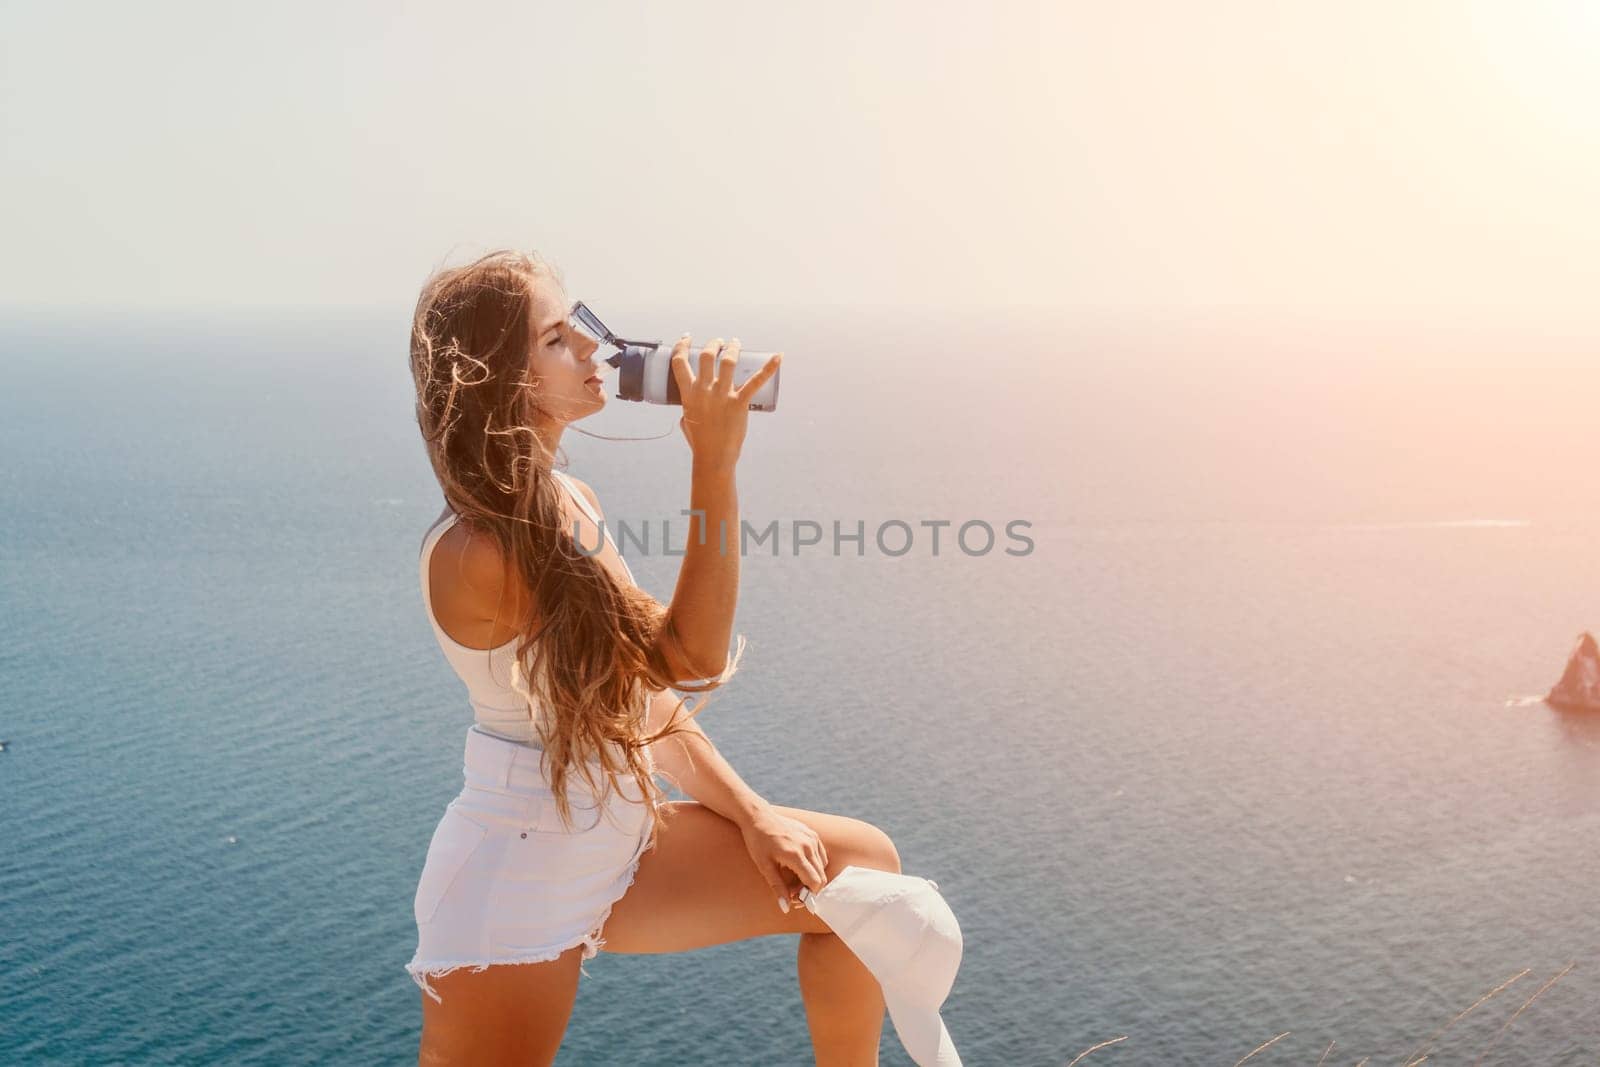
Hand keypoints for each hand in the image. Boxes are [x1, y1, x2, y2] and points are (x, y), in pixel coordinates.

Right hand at [670, 336, 781, 470]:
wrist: (713, 457)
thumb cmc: (699, 442)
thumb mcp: (686, 421)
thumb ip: (687, 409)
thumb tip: (690, 405)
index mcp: (688, 393)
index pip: (680, 362)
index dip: (682, 346)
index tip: (687, 339)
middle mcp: (704, 390)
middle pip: (706, 356)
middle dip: (713, 344)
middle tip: (719, 342)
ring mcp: (722, 395)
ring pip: (727, 361)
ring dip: (732, 348)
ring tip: (735, 343)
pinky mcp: (739, 402)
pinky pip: (756, 382)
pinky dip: (769, 367)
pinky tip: (778, 357)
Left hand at [737, 802, 829, 913]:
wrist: (758, 817)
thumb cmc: (758, 841)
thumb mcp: (764, 866)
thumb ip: (777, 887)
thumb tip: (785, 908)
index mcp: (796, 855)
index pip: (815, 882)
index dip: (808, 896)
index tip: (794, 899)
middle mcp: (808, 846)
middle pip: (821, 877)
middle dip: (809, 890)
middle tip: (792, 893)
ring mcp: (812, 838)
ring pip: (822, 867)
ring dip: (812, 878)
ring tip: (794, 880)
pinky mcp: (812, 834)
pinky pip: (821, 855)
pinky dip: (815, 866)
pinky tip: (799, 867)